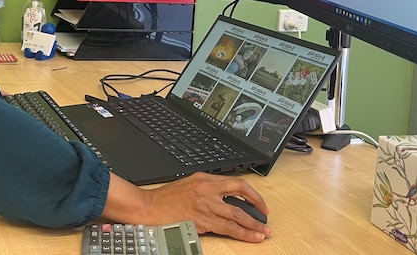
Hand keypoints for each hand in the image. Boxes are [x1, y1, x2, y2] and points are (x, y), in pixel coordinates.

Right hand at [102, 172, 270, 242]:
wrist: (149, 207)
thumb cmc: (165, 198)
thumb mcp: (188, 184)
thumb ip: (206, 188)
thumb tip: (223, 197)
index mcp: (205, 179)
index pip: (235, 182)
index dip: (251, 193)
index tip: (258, 203)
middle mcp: (207, 190)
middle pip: (240, 195)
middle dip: (258, 207)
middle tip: (266, 217)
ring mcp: (205, 205)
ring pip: (237, 215)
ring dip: (253, 225)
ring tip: (264, 232)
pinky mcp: (202, 221)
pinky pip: (227, 229)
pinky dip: (242, 234)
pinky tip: (250, 237)